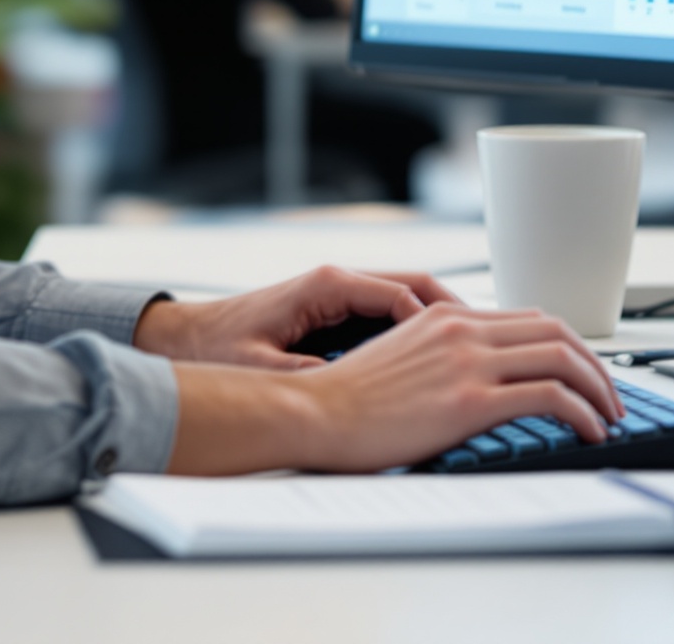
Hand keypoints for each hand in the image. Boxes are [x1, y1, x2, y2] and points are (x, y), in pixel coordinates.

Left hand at [134, 266, 458, 367]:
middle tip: (492, 343)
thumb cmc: (217, 350)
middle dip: (456, 313)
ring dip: (441, 319)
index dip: (439, 322)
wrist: (181, 337)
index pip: (401, 294)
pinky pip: (389, 311)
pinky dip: (416, 329)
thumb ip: (311, 377)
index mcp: (326, 286)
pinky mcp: (333, 307)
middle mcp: (336, 281)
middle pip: (415, 286)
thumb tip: (355, 391)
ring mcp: (337, 291)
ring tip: (477, 350)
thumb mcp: (264, 371)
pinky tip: (436, 359)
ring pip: (406, 296)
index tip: (469, 349)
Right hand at [164, 304, 624, 474]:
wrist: (315, 414)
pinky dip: (584, 413)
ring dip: (600, 388)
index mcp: (446, 318)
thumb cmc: (346, 401)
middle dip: (596, 364)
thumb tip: (470, 383)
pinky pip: (551, 396)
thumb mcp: (399, 360)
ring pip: (564, 357)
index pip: (528, 318)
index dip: (568, 345)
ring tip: (610, 417)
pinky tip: (592, 433)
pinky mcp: (471, 399)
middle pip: (556, 331)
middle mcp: (463, 329)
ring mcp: (469, 361)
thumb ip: (439, 359)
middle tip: (610, 395)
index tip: (582, 372)